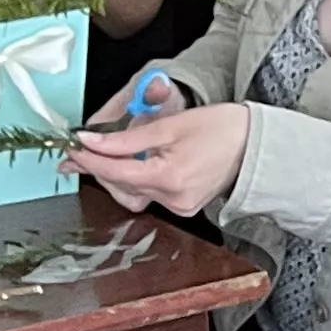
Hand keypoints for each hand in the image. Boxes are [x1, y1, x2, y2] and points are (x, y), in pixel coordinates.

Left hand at [64, 100, 247, 215]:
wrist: (258, 144)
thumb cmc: (223, 128)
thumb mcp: (171, 125)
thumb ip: (127, 139)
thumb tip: (92, 142)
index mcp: (170, 177)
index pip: (116, 172)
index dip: (90, 159)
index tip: (72, 147)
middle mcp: (174, 198)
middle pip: (121, 186)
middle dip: (100, 167)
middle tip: (83, 149)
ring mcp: (180, 205)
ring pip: (133, 194)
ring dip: (118, 175)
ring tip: (109, 155)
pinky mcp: (185, 205)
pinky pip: (149, 195)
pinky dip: (138, 180)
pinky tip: (135, 165)